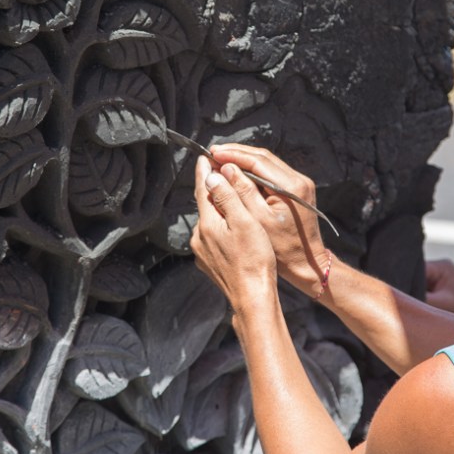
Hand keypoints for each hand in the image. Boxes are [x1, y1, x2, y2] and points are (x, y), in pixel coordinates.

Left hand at [190, 156, 278, 313]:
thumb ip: (227, 197)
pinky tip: (233, 229)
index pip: (203, 189)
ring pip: (210, 221)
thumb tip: (211, 176)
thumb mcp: (245, 223)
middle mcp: (199, 237)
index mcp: (207, 223)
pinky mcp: (209, 264)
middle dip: (213, 188)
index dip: (205, 171)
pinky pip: (213, 237)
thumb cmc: (254, 260)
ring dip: (218, 208)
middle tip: (222, 172)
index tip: (206, 156)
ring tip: (231, 198)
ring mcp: (202, 252)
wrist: (253, 298)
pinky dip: (221, 227)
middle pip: (205, 204)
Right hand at [207, 144, 329, 295]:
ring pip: (268, 162)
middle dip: (238, 153)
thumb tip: (225, 168)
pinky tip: (238, 172)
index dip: (233, 155)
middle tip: (214, 152)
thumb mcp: (257, 220)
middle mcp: (299, 180)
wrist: (306, 263)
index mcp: (292, 187)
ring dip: (245, 159)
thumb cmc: (282, 248)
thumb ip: (242, 191)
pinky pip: (272, 172)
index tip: (213, 153)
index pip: (258, 161)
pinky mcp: (297, 189)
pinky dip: (254, 169)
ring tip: (222, 159)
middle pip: (264, 157)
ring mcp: (300, 183)